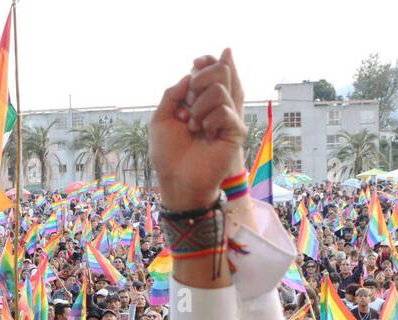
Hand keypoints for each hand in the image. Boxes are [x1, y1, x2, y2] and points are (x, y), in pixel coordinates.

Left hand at [150, 49, 244, 209]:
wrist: (177, 179)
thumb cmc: (168, 153)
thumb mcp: (161, 118)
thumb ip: (174, 92)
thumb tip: (190, 74)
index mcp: (200, 101)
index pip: (213, 70)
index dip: (206, 63)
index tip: (195, 63)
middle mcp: (216, 106)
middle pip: (221, 71)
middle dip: (200, 81)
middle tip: (188, 103)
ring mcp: (227, 118)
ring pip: (219, 90)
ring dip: (199, 107)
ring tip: (193, 127)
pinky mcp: (235, 131)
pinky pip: (225, 111)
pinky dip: (209, 121)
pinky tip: (205, 135)